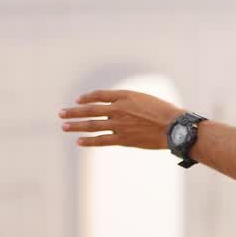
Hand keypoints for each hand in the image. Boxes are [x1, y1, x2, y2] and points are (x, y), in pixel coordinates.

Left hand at [60, 90, 183, 148]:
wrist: (174, 126)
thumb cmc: (165, 112)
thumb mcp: (145, 98)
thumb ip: (129, 101)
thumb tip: (117, 105)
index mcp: (125, 96)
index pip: (100, 95)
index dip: (87, 97)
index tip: (78, 100)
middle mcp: (119, 108)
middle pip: (91, 109)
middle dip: (74, 111)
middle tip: (61, 113)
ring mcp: (120, 124)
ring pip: (92, 124)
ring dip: (76, 125)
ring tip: (64, 126)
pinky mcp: (123, 139)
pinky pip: (102, 140)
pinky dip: (89, 141)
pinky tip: (79, 141)